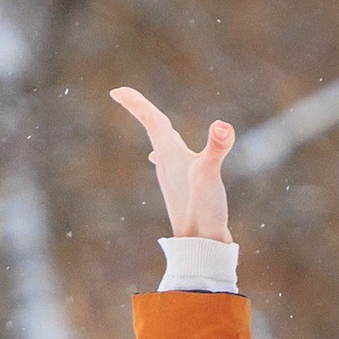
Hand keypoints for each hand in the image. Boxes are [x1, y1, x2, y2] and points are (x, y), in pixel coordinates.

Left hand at [112, 87, 232, 240]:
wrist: (200, 248)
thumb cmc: (202, 213)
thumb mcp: (209, 176)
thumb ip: (216, 149)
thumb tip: (222, 126)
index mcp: (171, 155)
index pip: (152, 121)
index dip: (136, 103)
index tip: (116, 90)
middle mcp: (167, 165)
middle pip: (153, 129)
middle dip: (141, 110)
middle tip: (124, 95)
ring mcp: (173, 178)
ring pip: (161, 146)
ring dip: (155, 130)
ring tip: (150, 120)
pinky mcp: (183, 190)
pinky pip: (170, 161)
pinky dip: (167, 151)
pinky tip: (160, 159)